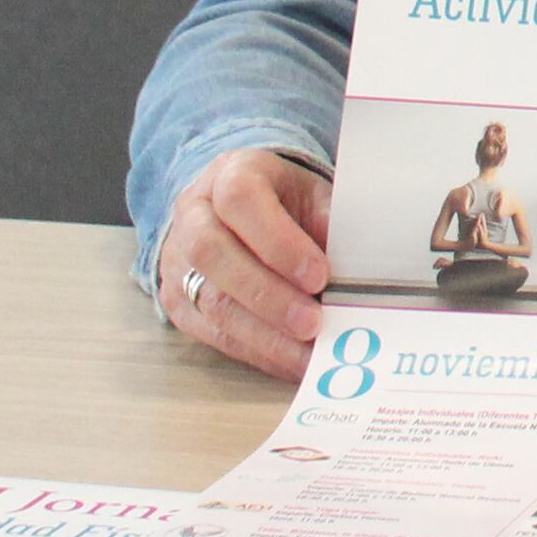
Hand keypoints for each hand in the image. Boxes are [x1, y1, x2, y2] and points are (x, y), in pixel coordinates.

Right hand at [158, 149, 330, 379]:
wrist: (234, 210)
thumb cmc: (283, 201)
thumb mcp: (311, 193)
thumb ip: (331, 221)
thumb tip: (358, 266)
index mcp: (230, 174)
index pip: (241, 201)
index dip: (278, 241)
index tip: (319, 275)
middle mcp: (193, 214)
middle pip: (214, 254)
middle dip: (268, 295)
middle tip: (313, 323)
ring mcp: (178, 260)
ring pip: (211, 302)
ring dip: (264, 335)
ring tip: (309, 355)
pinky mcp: (178, 302)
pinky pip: (212, 333)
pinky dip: (257, 352)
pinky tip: (291, 361)